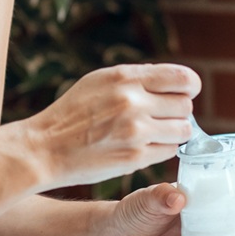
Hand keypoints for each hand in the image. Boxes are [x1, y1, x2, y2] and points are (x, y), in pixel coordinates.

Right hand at [21, 64, 199, 189]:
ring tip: (154, 132)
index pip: (183, 78)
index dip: (189, 86)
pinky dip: (161, 149)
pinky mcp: (135, 157)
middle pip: (186, 105)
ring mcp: (136, 131)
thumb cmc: (71, 113)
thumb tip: (171, 80)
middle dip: (178, 111)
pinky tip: (143, 146)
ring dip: (174, 131)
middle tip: (161, 116)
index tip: (184, 92)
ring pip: (183, 130)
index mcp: (125, 78)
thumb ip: (135, 78)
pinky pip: (169, 151)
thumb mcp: (99, 81)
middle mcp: (133, 102)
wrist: (45, 148)